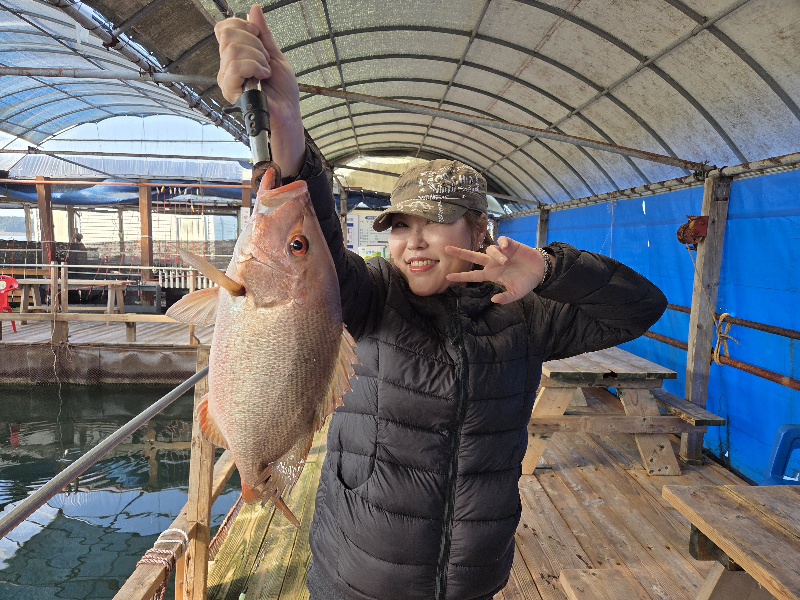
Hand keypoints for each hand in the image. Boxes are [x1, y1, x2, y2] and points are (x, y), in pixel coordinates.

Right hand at [215, 5, 304, 176]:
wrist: (288, 112)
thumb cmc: (283, 90)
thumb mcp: (275, 55)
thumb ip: (264, 33)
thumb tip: (254, 10)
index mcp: (235, 56)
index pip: (224, 28)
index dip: (243, 27)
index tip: (260, 39)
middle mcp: (226, 66)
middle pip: (228, 35)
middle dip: (255, 44)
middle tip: (265, 62)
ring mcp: (226, 78)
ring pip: (233, 50)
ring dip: (257, 59)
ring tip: (265, 73)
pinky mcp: (230, 90)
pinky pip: (235, 67)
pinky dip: (254, 68)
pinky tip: (262, 78)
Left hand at [444, 237, 545, 303]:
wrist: (540, 271)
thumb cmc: (526, 283)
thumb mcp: (516, 294)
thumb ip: (505, 298)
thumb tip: (493, 300)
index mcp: (492, 275)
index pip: (473, 275)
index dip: (461, 276)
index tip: (448, 276)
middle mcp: (493, 263)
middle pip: (473, 257)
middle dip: (460, 253)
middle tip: (446, 249)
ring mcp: (501, 253)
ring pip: (490, 250)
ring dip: (496, 254)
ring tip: (506, 261)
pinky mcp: (510, 245)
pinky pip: (502, 241)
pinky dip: (502, 243)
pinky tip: (506, 247)